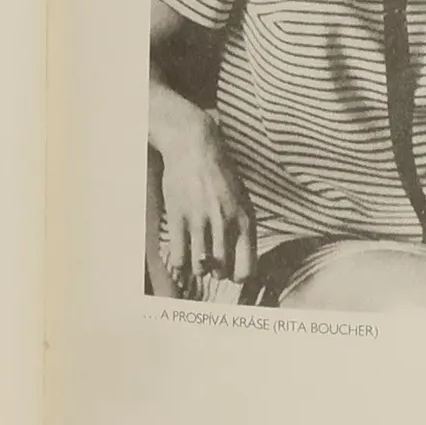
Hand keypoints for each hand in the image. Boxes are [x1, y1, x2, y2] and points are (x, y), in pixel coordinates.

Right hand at [151, 95, 257, 292]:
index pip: (247, 269)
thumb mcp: (242, 201)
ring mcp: (200, 221)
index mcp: (246, 221)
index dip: (237, 276)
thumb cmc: (220, 176)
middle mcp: (225, 224)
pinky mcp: (178, 217)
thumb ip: (243, 230)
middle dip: (215, 272)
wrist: (195, 148)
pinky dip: (180, 262)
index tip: (230, 271)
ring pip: (199, 268)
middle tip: (210, 262)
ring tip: (196, 258)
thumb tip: (240, 263)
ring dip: (197, 268)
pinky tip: (181, 252)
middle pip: (221, 272)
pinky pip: (179, 257)